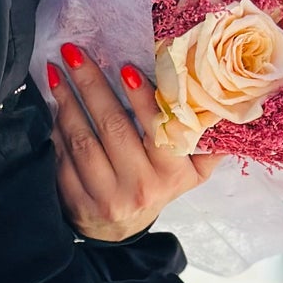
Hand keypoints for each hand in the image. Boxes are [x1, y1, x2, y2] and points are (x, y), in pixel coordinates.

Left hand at [48, 42, 218, 243]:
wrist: (119, 230)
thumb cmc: (156, 186)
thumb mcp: (191, 172)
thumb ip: (207, 143)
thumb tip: (230, 105)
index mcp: (172, 176)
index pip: (159, 132)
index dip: (142, 99)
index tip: (127, 68)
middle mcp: (139, 187)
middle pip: (113, 127)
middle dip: (92, 85)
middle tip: (75, 52)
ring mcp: (104, 195)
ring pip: (82, 139)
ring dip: (67, 100)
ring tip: (58, 70)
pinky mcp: (75, 199)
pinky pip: (62, 155)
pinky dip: (56, 124)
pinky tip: (53, 101)